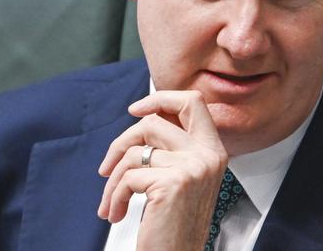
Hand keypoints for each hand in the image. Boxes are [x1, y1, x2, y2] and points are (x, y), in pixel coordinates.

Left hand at [98, 91, 228, 250]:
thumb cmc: (175, 223)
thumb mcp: (184, 178)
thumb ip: (174, 147)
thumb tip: (146, 117)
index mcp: (213, 150)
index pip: (193, 102)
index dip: (161, 98)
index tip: (137, 109)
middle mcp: (208, 155)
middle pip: (156, 119)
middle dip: (124, 138)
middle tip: (108, 164)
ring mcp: (193, 167)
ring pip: (135, 152)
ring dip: (113, 179)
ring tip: (112, 200)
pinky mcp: (173, 183)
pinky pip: (128, 176)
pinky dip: (115, 195)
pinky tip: (118, 212)